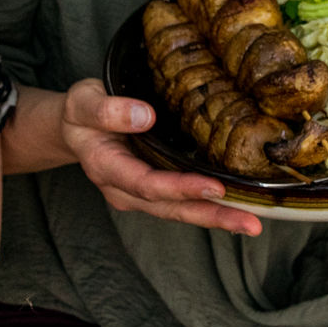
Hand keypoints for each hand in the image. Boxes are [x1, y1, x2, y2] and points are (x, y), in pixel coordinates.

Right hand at [59, 78, 261, 235]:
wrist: (76, 128)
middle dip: (211, 216)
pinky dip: (210, 209)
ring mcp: (139, 194)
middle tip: (249, 223)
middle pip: (170, 208)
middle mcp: (124, 189)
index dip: (180, 188)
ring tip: (251, 224)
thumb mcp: (83, 102)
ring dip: (216, 219)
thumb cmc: (81, 113)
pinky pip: (182, 204)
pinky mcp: (153, 191)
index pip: (146, 183)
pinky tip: (238, 211)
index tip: (214, 187)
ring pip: (179, 212)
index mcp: (107, 168)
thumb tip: (145, 116)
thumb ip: (108, 110)